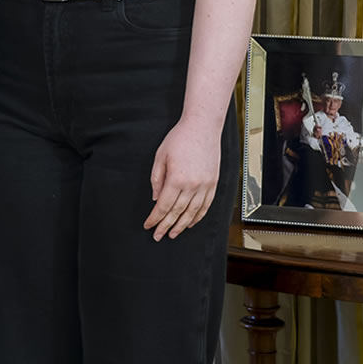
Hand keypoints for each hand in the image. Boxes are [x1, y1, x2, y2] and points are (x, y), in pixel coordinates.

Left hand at [145, 119, 223, 240]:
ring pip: (193, 212)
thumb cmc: (179, 139)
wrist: (202, 127)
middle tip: (158, 236)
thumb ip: (157, 179)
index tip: (148, 225)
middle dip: (166, 226)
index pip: (163, 206)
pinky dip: (198, 216)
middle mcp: (193, 185)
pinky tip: (191, 222)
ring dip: (182, 225)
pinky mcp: (214, 183)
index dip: (155, 218)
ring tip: (173, 233)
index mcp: (177, 179)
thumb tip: (156, 199)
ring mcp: (205, 185)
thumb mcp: (160, 157)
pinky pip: (206, 205)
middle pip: (177, 213)